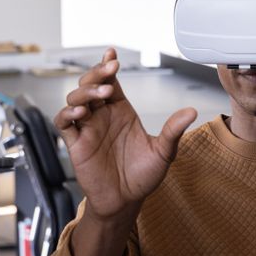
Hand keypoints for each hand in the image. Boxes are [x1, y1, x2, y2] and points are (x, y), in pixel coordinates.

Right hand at [53, 48, 196, 221]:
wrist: (127, 201)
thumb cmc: (143, 176)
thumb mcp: (163, 152)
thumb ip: (173, 130)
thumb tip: (192, 111)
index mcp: (120, 111)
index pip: (110, 81)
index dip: (108, 66)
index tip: (113, 55)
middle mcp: (102, 116)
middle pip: (90, 84)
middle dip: (97, 73)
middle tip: (110, 69)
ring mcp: (88, 128)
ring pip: (75, 99)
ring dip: (85, 91)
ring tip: (103, 93)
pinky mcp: (76, 144)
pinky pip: (63, 122)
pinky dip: (67, 114)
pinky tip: (80, 112)